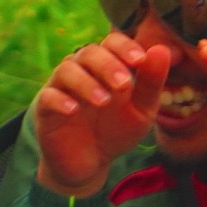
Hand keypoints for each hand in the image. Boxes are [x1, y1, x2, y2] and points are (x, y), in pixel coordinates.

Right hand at [34, 32, 169, 197]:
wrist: (90, 164)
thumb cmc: (116, 131)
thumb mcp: (141, 111)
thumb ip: (151, 83)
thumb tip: (162, 49)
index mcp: (105, 66)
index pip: (111, 42)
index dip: (124, 47)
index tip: (139, 60)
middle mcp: (81, 71)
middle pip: (88, 53)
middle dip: (107, 65)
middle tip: (123, 85)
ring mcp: (61, 88)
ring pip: (66, 70)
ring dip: (86, 82)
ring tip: (104, 101)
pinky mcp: (45, 110)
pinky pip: (47, 97)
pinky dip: (60, 101)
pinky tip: (74, 110)